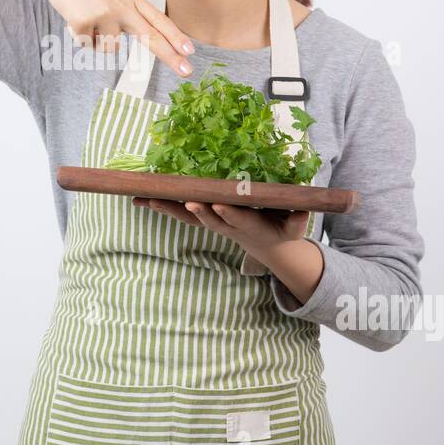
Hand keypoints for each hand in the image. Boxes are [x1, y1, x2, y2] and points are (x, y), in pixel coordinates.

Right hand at [33, 0, 195, 75]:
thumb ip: (122, 11)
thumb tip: (116, 45)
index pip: (159, 19)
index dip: (176, 36)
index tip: (191, 51)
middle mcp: (122, 6)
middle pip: (151, 37)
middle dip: (171, 56)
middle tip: (187, 72)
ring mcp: (104, 14)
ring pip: (109, 48)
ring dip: (97, 39)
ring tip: (86, 15)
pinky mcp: (83, 22)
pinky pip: (86, 45)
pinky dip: (77, 35)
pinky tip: (73, 14)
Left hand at [131, 197, 310, 255]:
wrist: (267, 246)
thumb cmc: (282, 230)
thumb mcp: (293, 228)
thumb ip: (296, 219)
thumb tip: (303, 209)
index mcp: (248, 225)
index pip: (237, 219)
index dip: (226, 213)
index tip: (217, 204)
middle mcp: (226, 226)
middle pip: (207, 219)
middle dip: (194, 211)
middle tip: (183, 202)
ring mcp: (213, 223)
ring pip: (187, 218)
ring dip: (168, 209)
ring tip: (147, 200)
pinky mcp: (203, 218)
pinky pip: (179, 213)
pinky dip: (161, 206)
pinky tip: (140, 198)